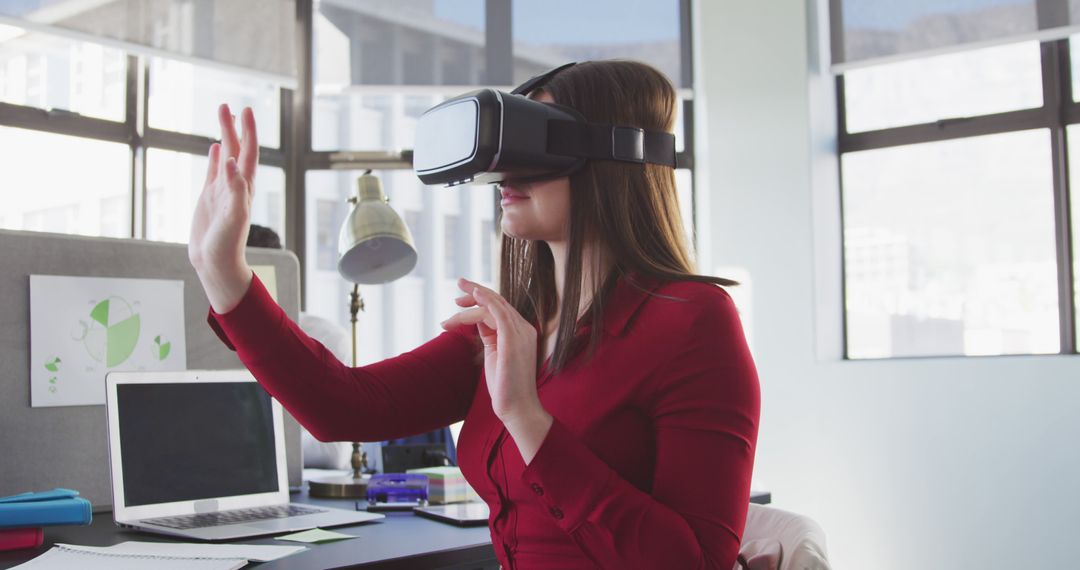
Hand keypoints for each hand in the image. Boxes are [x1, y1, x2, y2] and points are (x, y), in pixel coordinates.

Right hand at [188, 104, 258, 312]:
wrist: (215, 262)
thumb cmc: (227, 243)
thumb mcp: (234, 215)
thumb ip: (235, 189)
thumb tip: (233, 161)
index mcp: (245, 187)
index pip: (249, 153)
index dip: (248, 132)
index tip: (245, 111)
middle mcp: (236, 185)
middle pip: (237, 149)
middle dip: (234, 127)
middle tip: (228, 105)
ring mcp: (222, 190)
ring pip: (225, 156)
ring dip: (225, 137)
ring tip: (222, 116)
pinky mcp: (209, 198)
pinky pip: (213, 172)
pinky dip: (215, 158)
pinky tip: (214, 147)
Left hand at [442, 279, 552, 461]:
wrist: (518, 408)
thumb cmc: (506, 387)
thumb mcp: (495, 354)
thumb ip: (490, 335)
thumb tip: (477, 321)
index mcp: (521, 333)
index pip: (500, 307)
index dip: (481, 299)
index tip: (462, 299)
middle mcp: (524, 329)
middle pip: (498, 301)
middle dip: (476, 290)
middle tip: (458, 284)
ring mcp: (520, 333)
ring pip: (494, 305)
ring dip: (472, 300)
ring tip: (453, 306)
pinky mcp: (512, 339)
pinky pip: (498, 312)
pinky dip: (485, 300)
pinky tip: (472, 296)